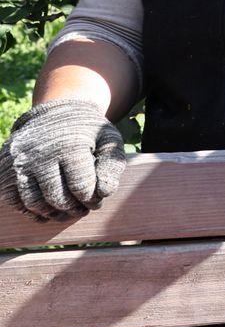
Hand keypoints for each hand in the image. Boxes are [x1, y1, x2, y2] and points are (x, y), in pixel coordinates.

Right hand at [0, 98, 127, 221]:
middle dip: (74, 209)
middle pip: (57, 198)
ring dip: (53, 213)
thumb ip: (112, 165)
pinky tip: (47, 209)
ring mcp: (18, 162)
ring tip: (67, 211)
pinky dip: (30, 211)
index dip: (93, 199)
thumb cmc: (86, 130)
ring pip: (34, 203)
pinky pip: (13, 200)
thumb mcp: (108, 139)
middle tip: (83, 209)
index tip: (98, 198)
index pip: (82, 187)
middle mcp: (40, 154)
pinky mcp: (4, 169)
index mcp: (69, 145)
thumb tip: (104, 192)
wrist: (55, 112)